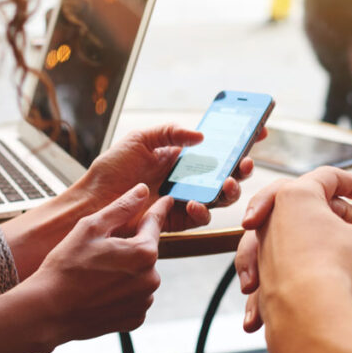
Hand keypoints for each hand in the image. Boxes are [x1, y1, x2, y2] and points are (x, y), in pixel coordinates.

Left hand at [3, 124, 261, 278]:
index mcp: (179, 155)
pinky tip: (193, 204)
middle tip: (244, 163)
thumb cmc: (110, 171)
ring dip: (229, 190)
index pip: (216, 145)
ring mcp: (184, 199)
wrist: (93, 204)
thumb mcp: (138, 140)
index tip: (259, 131)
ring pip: (219, 196)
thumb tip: (201, 135)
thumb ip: (170, 132)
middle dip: (240, 167)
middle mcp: (186, 177)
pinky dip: (203, 210)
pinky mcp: (177, 221)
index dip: (238, 139)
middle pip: (225, 171)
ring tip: (225, 184)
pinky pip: (200, 217)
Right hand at [15, 184, 168, 342]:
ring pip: (140, 275)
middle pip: (145, 251)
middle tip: (99, 252)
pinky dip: (121, 293)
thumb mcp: (90, 227)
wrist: (48, 311)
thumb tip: (142, 190)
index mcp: (144, 252)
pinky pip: (134, 297)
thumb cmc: (66, 267)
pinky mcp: (135, 319)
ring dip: (125, 271)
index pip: (154, 223)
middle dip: (128, 247)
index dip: (158, 209)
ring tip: (96, 275)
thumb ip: (121, 207)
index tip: (167, 200)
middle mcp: (151, 278)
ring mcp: (144, 301)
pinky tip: (99, 292)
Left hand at [234, 168, 351, 331]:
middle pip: (295, 196)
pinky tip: (313, 274)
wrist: (310, 317)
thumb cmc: (341, 269)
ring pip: (282, 228)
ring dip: (305, 232)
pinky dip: (297, 260)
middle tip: (340, 205)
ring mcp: (264, 246)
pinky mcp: (262, 274)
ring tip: (330, 244)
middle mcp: (272, 217)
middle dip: (319, 200)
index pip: (327, 176)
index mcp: (297, 195)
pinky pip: (278, 260)